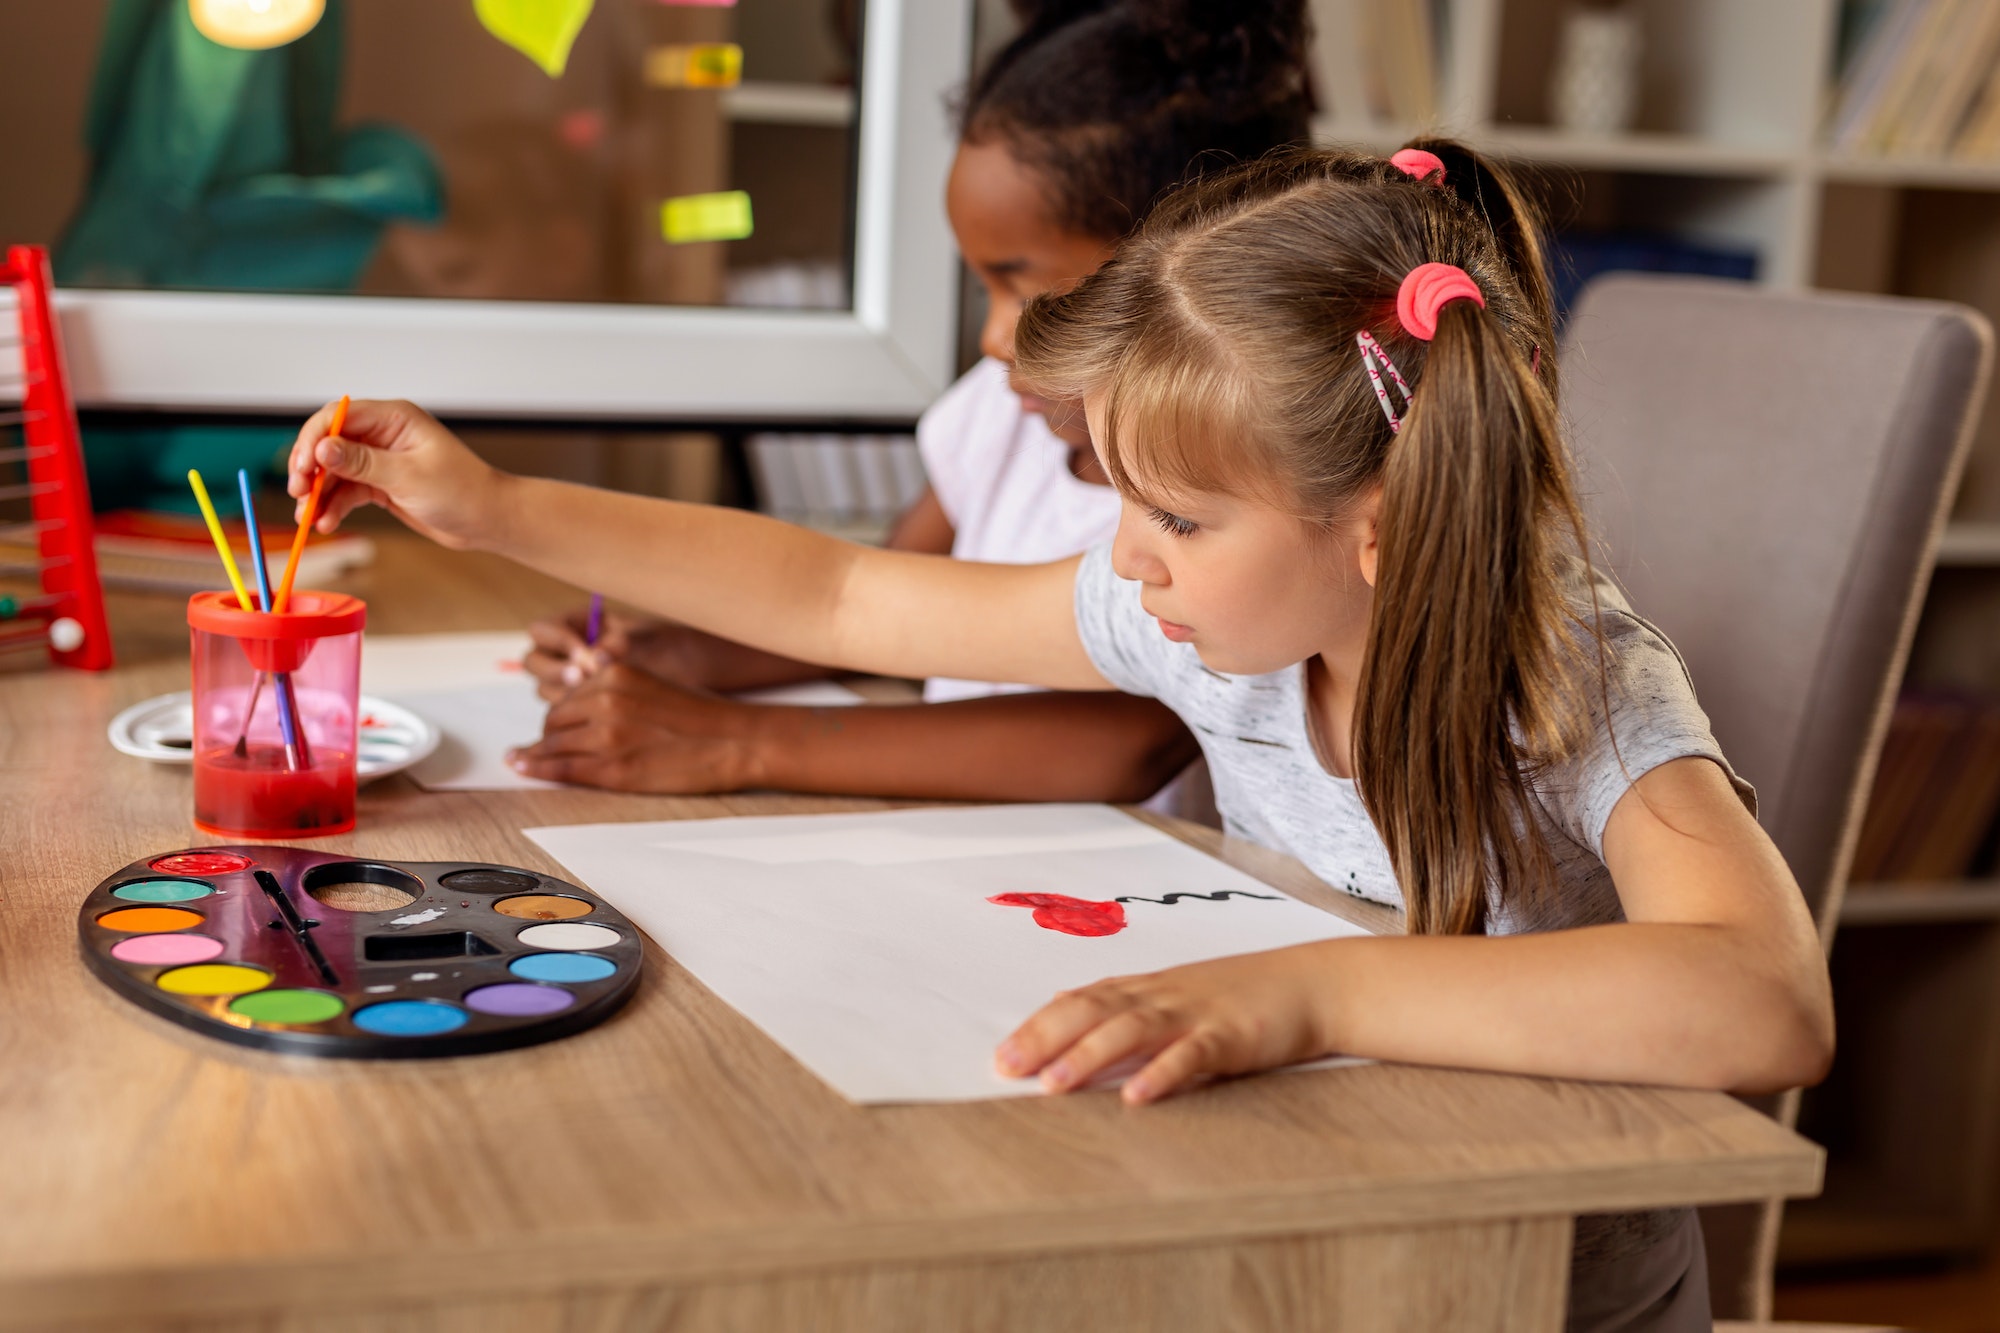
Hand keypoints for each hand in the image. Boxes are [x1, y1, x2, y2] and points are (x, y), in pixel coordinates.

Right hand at [286, 398, 504, 548]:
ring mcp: (381, 460)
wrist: (486, 520)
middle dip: (309, 468)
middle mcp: (384, 434)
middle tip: (299, 493)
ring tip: (309, 517)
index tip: (302, 466)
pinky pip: (347, 491)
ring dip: (318, 493)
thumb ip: (362, 463)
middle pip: (330, 443)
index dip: (314, 438)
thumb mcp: (408, 476)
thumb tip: (323, 448)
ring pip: (335, 471)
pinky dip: (334, 505)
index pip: (339, 416)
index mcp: (394, 418)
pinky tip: (325, 522)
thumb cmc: (462, 491)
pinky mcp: (381, 483)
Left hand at [504, 663, 763, 792]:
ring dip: (537, 754)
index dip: (560, 714)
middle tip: (548, 748)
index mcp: (615, 673)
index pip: (567, 694)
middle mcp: (605, 699)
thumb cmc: (703, 716)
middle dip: (548, 735)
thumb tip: (582, 710)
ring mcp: (607, 735)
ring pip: (551, 744)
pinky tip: (523, 767)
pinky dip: (537, 768)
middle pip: (553, 719)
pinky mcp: (614, 768)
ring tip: (525, 761)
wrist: (737, 740)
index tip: (554, 727)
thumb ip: (616, 692)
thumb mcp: (653, 686)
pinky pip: (562, 769)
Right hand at [523, 611, 722, 702]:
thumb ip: (621, 643)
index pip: (543, 630)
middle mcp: (567, 653)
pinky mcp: (583, 709)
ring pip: (547, 691)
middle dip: (556, 671)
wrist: (695, 674)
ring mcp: (573, 681)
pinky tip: (598, 719)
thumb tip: (598, 657)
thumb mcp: (650, 639)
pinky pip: (565, 714)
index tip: (588, 655)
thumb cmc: (672, 647)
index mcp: (578, 624)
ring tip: (594, 701)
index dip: (560, 641)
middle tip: (583, 678)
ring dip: (564, 696)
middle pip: (535, 663)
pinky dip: (576, 716)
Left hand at [994, 946, 1336, 1105]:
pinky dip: (1161, 1074)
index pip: (1081, 1000)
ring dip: (1089, 1056)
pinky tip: (1136, 1096)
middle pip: (1093, 1010)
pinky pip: (1191, 1056)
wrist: (1314, 983)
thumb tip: (1067, 1010)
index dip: (1039, 1025)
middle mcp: (1163, 996)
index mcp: (1148, 988)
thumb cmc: (1244, 995)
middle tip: (1006, 1068)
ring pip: (1132, 1030)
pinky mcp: (1231, 1036)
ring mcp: (1196, 1013)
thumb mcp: (1177, 995)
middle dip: (1045, 1037)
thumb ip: (1126, 1004)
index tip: (1001, 1055)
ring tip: (1053, 1084)